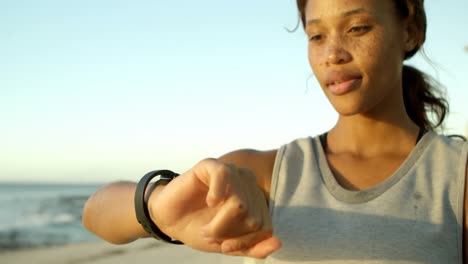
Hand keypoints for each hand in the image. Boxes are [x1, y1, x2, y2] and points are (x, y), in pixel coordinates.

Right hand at [148, 158, 281, 257]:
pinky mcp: (211, 165)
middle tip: (211, 233)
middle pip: (252, 217)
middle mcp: (247, 184)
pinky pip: (224, 176)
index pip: (265, 227)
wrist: (169, 220)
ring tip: (205, 226)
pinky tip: (209, 202)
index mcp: (255, 202)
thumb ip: (254, 247)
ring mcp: (231, 172)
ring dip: (219, 223)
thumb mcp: (228, 245)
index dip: (245, 242)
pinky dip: (216, 194)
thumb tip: (278, 243)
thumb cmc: (200, 228)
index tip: (226, 245)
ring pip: (239, 203)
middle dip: (228, 233)